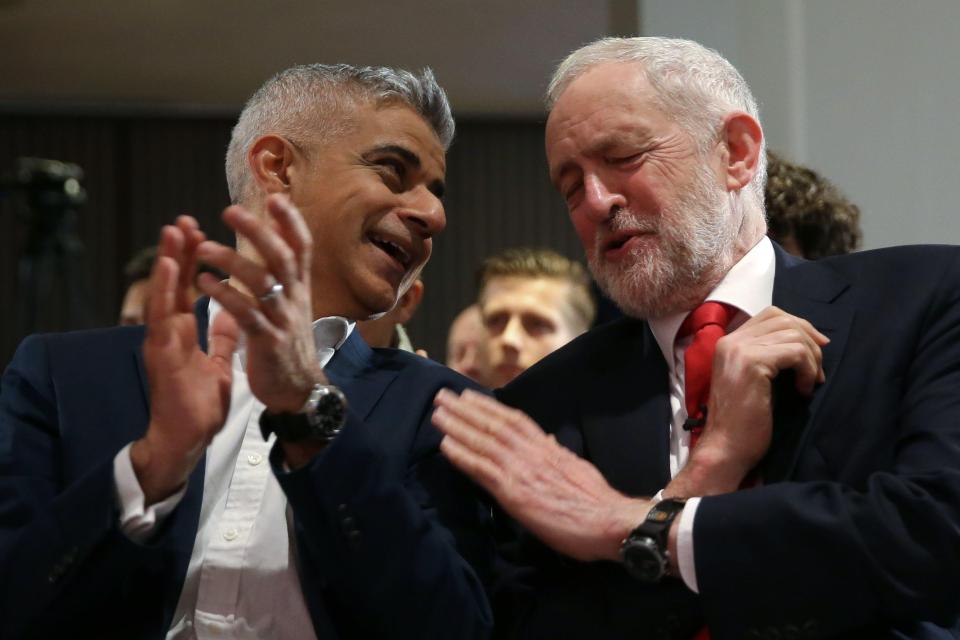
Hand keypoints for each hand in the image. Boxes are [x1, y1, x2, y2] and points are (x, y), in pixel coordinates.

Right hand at [132, 216, 239, 504]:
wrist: (186, 438)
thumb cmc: (197, 404)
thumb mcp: (218, 363)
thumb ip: (221, 337)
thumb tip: (231, 314)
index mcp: (183, 332)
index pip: (188, 288)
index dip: (193, 261)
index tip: (200, 232)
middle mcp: (170, 332)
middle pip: (174, 285)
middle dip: (179, 252)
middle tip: (183, 220)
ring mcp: (163, 342)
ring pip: (163, 294)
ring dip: (167, 262)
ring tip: (173, 232)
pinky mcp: (161, 355)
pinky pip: (163, 319)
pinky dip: (164, 292)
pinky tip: (168, 270)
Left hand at [195, 194, 326, 412]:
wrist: (299, 390)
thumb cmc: (289, 345)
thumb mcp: (293, 306)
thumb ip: (284, 275)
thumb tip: (276, 241)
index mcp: (300, 288)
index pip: (302, 247)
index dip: (290, 222)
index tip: (274, 198)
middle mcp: (295, 299)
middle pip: (281, 256)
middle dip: (257, 231)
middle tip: (230, 211)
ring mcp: (283, 320)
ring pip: (262, 282)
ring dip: (232, 261)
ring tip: (204, 248)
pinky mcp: (268, 341)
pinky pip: (246, 314)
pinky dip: (225, 296)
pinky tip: (203, 283)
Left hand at [432, 389, 650, 561]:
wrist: (610, 521)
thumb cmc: (597, 501)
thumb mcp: (577, 467)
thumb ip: (558, 453)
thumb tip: (549, 440)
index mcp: (548, 447)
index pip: (514, 419)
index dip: (489, 406)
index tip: (469, 394)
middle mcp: (532, 452)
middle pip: (493, 424)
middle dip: (465, 408)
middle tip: (442, 394)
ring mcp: (522, 470)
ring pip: (484, 441)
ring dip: (457, 425)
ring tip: (437, 412)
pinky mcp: (514, 492)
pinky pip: (482, 469)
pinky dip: (462, 455)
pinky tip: (445, 445)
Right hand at [669, 306, 828, 495]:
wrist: (726, 448)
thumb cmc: (743, 422)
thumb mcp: (755, 380)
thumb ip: (769, 356)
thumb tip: (807, 340)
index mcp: (728, 342)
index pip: (770, 315)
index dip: (798, 326)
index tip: (816, 349)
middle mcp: (731, 340)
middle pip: (783, 318)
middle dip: (809, 339)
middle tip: (818, 369)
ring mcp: (739, 350)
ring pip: (793, 333)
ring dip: (811, 358)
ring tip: (810, 383)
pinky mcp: (752, 363)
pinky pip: (795, 352)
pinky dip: (807, 370)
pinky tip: (803, 391)